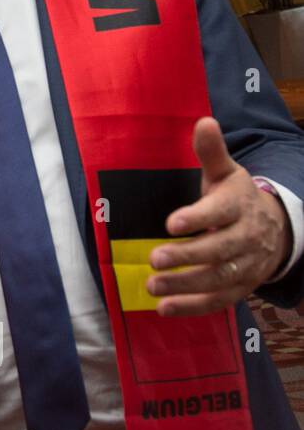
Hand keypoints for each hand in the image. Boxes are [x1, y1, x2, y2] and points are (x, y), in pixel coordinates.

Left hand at [146, 117, 289, 316]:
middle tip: (154, 259)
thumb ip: (211, 152)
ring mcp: (247, 265)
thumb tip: (203, 121)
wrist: (276, 227)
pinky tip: (164, 308)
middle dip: (187, 257)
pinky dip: (192, 306)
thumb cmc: (236, 198)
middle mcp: (247, 238)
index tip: (171, 223)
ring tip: (153, 286)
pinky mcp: (241, 287)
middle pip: (219, 250)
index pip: (221, 212)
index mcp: (240, 206)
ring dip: (185, 285)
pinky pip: (219, 301)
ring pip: (218, 278)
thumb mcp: (226, 173)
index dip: (198, 218)